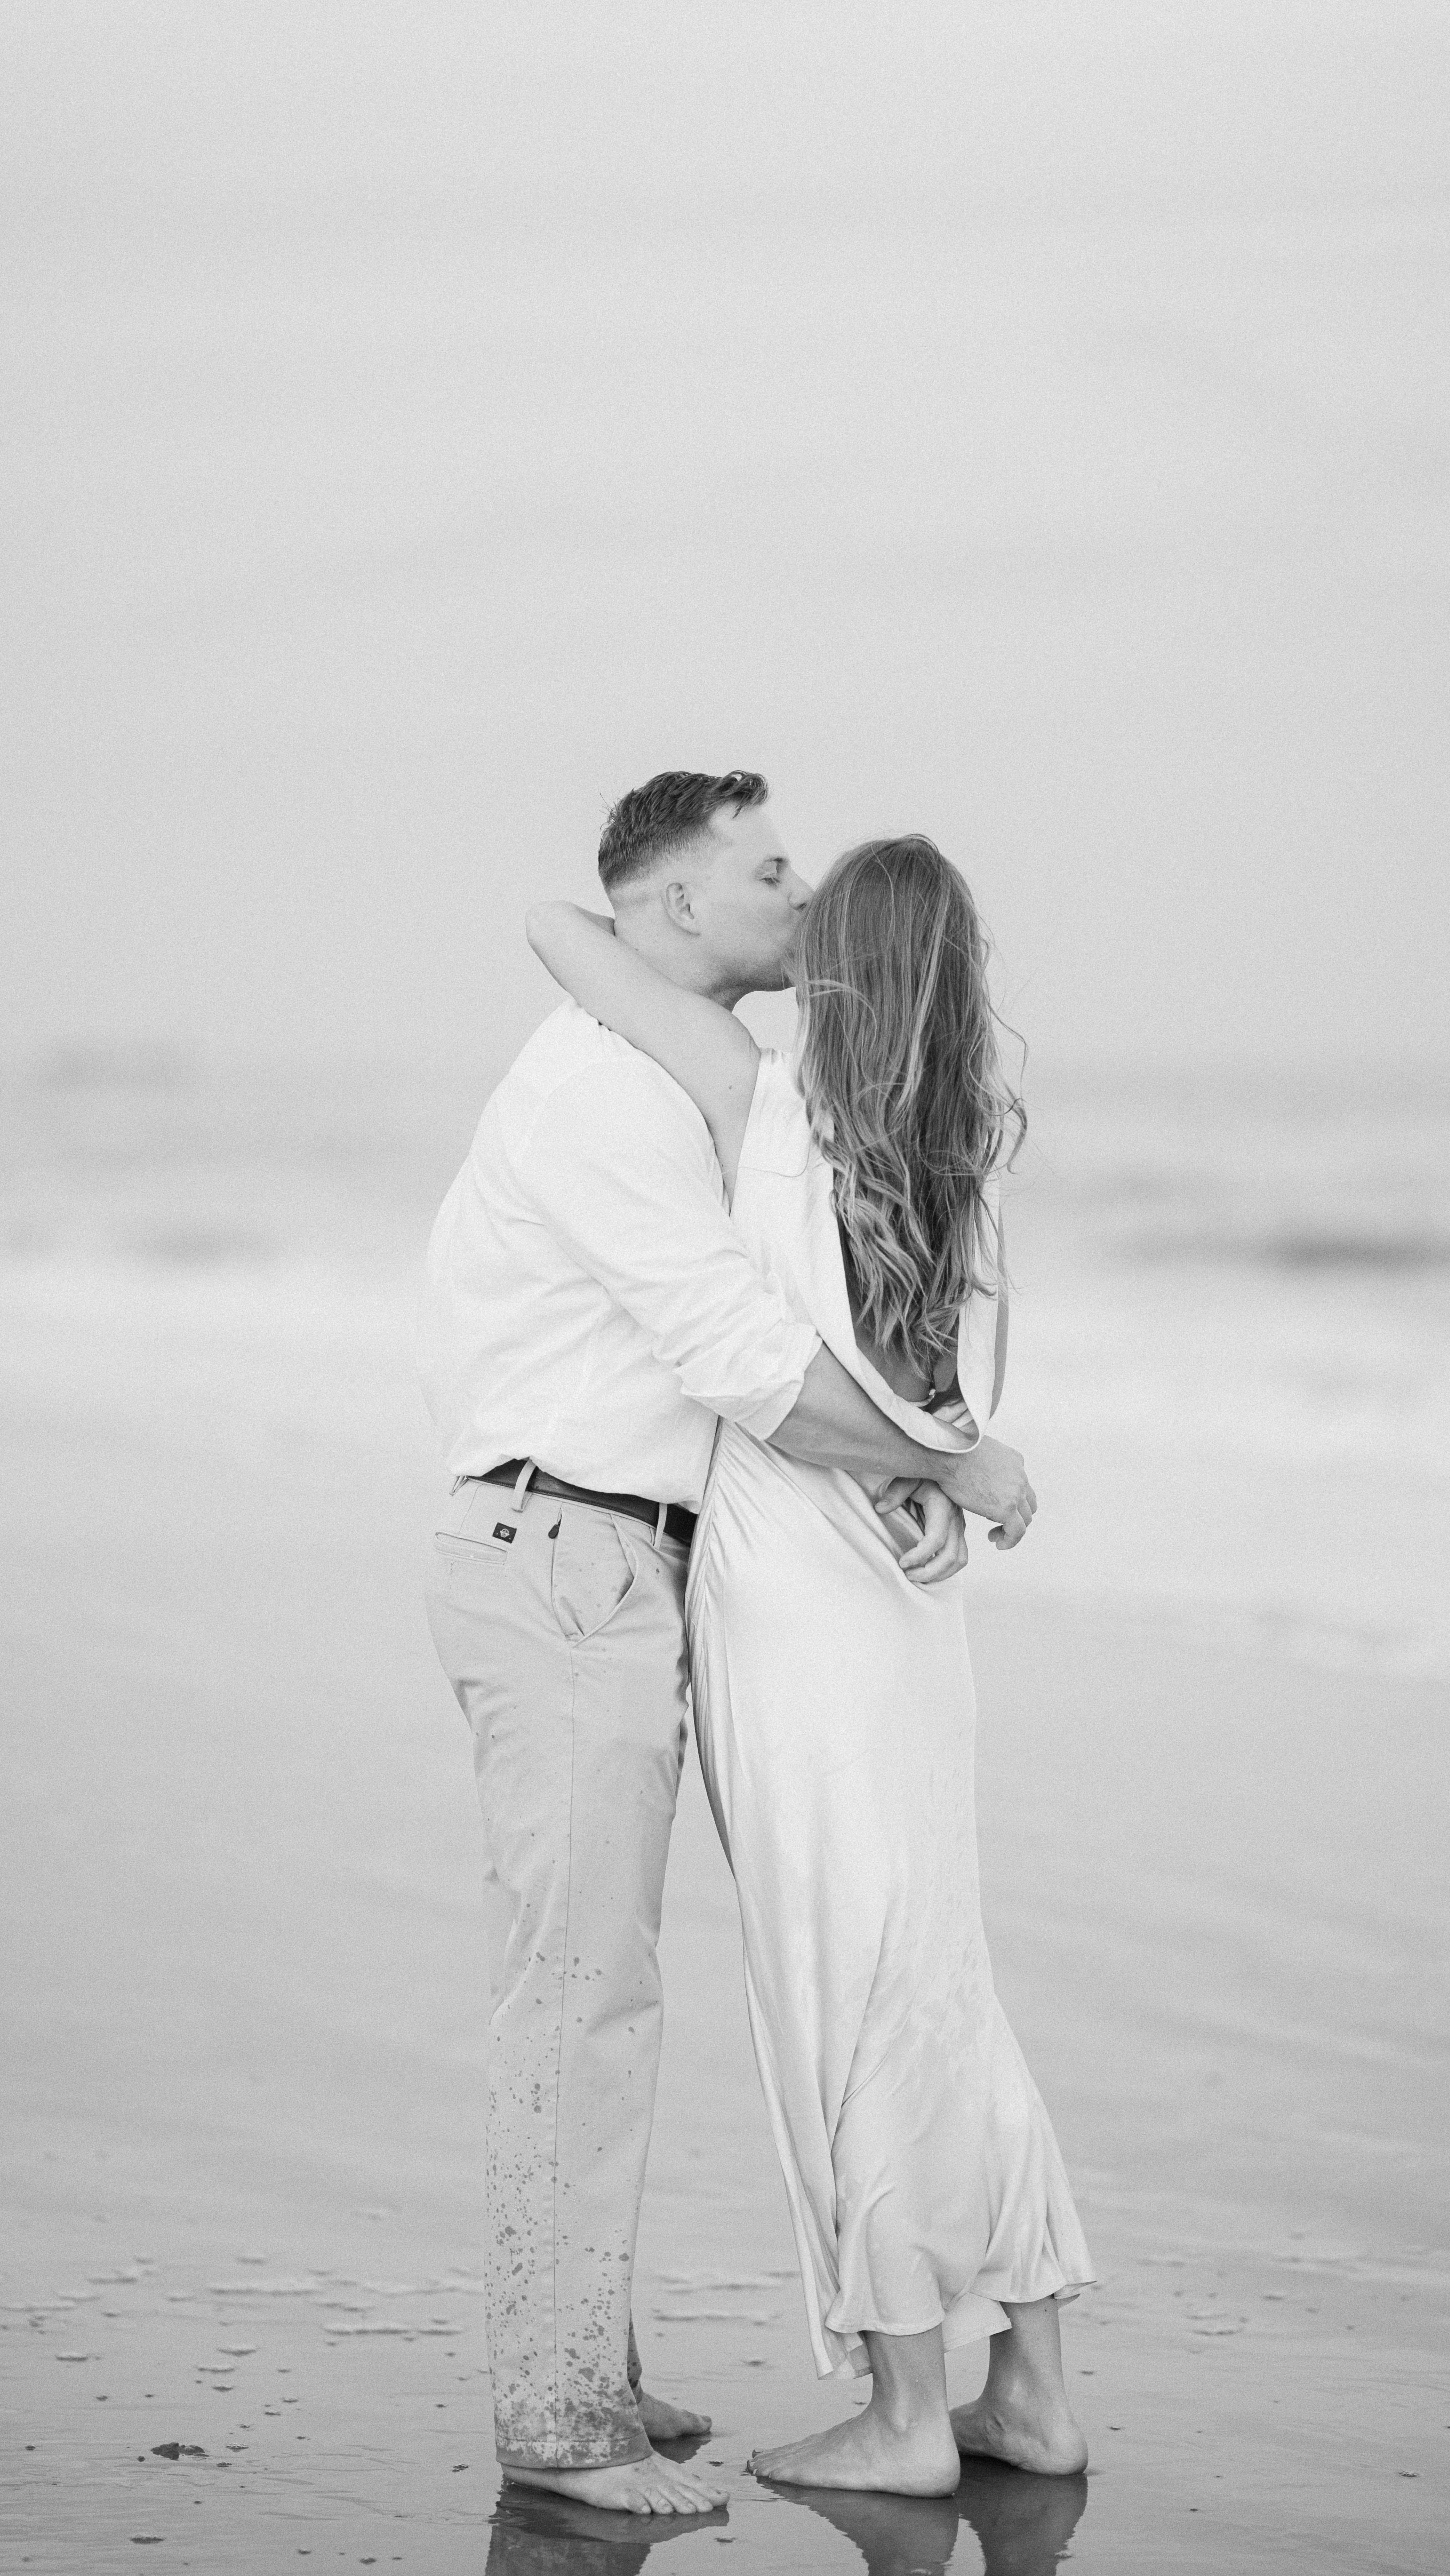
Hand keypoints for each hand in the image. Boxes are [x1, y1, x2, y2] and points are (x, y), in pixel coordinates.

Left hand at [874, 1479, 969, 1585]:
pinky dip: (946, 1569)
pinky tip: (927, 1569)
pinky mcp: (958, 1532)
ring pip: (959, 1560)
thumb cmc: (924, 1472)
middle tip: (907, 1575)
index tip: (902, 1562)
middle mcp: (955, 1520)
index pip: (936, 1539)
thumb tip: (880, 1509)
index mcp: (943, 1506)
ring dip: (939, 1574)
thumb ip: (896, 1492)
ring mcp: (959, 1527)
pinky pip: (959, 1556)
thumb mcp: (908, 1476)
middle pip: (951, 1556)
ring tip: (916, 1576)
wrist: (944, 1467)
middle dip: (929, 1572)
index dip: (920, 1555)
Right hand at [938, 1433, 1036, 1548]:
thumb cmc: (951, 1452)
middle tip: (996, 1525)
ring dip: (1012, 1530)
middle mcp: (1020, 1476)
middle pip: (1027, 1504)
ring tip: (994, 1536)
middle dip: (1015, 1516)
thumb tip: (973, 1471)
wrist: (946, 1454)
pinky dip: (1010, 1540)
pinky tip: (998, 1544)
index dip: (1011, 1500)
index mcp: (1014, 1461)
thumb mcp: (977, 1453)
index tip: (993, 1508)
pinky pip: (1017, 1531)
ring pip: (1025, 1519)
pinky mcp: (1007, 1508)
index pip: (1021, 1485)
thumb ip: (984, 1463)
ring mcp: (1016, 1492)